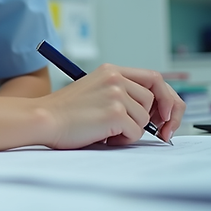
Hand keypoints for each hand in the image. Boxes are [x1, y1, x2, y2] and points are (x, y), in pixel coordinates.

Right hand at [38, 64, 184, 148]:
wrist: (43, 119)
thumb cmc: (65, 113)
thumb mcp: (96, 91)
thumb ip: (121, 93)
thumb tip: (155, 113)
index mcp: (111, 70)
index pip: (154, 78)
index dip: (167, 97)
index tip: (167, 115)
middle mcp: (115, 78)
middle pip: (155, 98)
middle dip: (161, 118)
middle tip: (162, 133)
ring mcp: (115, 94)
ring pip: (144, 118)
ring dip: (132, 130)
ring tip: (108, 131)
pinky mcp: (114, 112)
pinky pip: (135, 132)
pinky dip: (123, 139)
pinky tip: (104, 136)